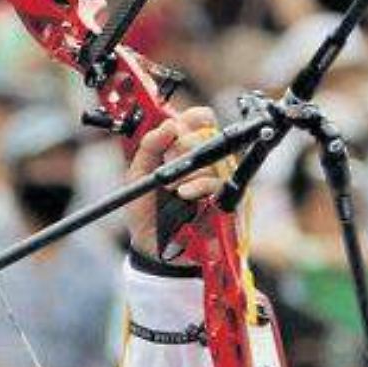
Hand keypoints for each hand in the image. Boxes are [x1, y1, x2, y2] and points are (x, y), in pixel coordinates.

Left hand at [125, 107, 222, 260]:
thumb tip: (169, 124)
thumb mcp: (138, 175)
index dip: (194, 118)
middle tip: (168, 158)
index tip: (176, 127)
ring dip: (189, 170)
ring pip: (215, 162)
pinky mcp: (229, 205)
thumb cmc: (148, 212)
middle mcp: (210, 165)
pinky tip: (183, 193)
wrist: (150, 248)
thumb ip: (149, 147)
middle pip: (210, 138)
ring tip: (170, 187)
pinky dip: (199, 187)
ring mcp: (221, 184)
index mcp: (190, 152)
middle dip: (185, 144)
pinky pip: (220, 187)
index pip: (203, 122)